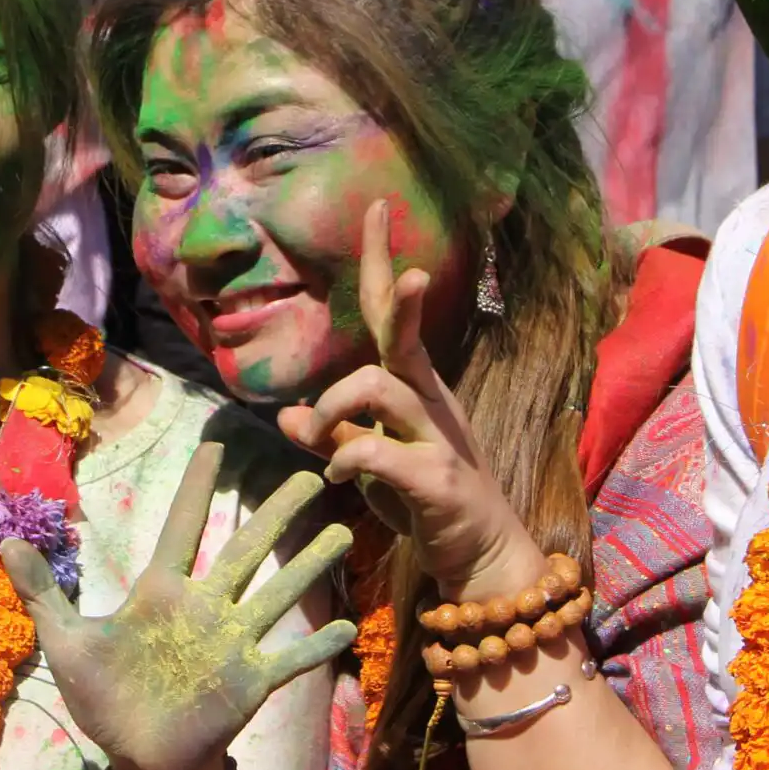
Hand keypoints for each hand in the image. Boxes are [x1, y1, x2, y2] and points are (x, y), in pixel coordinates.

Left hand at [0, 443, 356, 769]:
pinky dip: (317, 646)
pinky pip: (289, 660)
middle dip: (277, 512)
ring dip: (308, 565)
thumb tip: (5, 542)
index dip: (198, 488)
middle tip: (313, 473)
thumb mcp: (66, 643)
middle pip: (245, 549)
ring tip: (342, 533)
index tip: (217, 445)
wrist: (136, 760)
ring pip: (276, 594)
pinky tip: (348, 626)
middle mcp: (204, 609)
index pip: (183, 528)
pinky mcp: (250, 684)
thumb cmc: (104, 700)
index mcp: (160, 593)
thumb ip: (43, 594)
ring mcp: (232, 644)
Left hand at [276, 202, 544, 599]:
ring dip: (332, 406)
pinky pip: (378, 449)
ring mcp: (437, 437)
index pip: (392, 316)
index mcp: (414, 390)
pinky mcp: (436, 478)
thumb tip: (285, 419)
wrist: (482, 561)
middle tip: (408, 271)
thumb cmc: (425, 505)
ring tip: (315, 438)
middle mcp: (429, 402)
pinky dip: (345, 456)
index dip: (381, 263)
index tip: (377, 208)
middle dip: (400, 299)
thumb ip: (332, 438)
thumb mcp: (372, 468)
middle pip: (403, 337)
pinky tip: (336, 477)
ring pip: (379, 386)